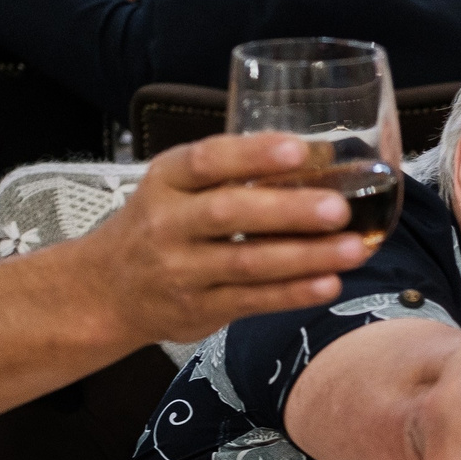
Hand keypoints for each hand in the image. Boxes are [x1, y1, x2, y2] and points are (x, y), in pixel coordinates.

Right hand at [75, 133, 371, 343]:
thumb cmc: (161, 224)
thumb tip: (320, 156)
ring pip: (248, 262)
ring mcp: (181, 270)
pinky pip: (252, 301)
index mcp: (166, 179)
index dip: (252, 155)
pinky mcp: (198, 309)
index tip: (298, 150)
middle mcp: (168, 223)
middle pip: (230, 213)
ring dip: (305, 257)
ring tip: (354, 249)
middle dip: (289, 210)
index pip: (207, 160)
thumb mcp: (178, 186)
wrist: (106, 289)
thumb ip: (232, 172)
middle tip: (339, 208)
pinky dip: (293, 293)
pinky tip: (328, 283)